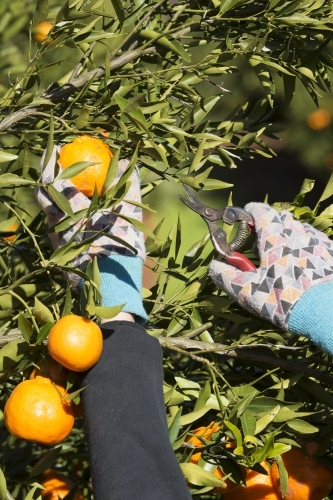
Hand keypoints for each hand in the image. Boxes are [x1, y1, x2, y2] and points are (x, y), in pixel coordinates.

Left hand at [36, 146, 145, 289]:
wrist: (112, 286)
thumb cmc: (121, 248)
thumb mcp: (128, 216)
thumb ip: (127, 187)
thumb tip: (125, 165)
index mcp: (72, 212)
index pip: (52, 181)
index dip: (51, 163)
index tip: (55, 149)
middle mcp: (59, 224)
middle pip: (45, 196)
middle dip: (48, 177)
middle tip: (56, 164)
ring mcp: (57, 240)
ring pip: (51, 212)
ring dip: (55, 197)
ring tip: (67, 188)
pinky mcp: (60, 254)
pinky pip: (57, 228)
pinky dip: (63, 216)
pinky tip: (75, 215)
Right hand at [210, 203, 332, 330]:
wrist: (326, 314)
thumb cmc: (283, 300)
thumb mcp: (248, 292)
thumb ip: (227, 277)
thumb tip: (213, 265)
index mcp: (275, 240)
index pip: (263, 213)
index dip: (252, 210)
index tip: (246, 212)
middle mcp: (298, 235)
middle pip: (283, 218)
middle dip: (271, 222)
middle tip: (262, 240)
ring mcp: (318, 244)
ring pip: (302, 229)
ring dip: (290, 233)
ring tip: (284, 252)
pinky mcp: (332, 254)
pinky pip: (318, 241)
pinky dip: (308, 245)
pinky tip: (305, 261)